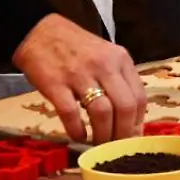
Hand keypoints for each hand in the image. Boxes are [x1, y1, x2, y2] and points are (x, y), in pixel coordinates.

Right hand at [12, 14, 145, 143]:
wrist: (40, 31)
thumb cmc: (76, 47)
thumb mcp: (106, 55)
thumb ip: (119, 79)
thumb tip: (129, 116)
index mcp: (120, 59)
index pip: (139, 97)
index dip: (138, 123)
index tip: (133, 138)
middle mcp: (105, 66)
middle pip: (125, 107)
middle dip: (123, 134)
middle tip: (116, 148)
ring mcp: (80, 74)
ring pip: (102, 112)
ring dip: (102, 135)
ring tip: (98, 145)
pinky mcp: (56, 83)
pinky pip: (71, 113)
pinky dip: (77, 130)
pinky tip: (78, 136)